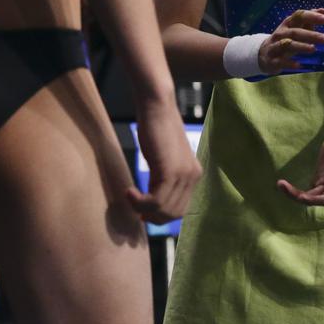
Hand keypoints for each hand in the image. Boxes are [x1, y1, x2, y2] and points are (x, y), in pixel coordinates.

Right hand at [126, 92, 201, 223]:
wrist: (157, 107)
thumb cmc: (156, 129)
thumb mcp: (165, 158)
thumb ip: (166, 178)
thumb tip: (155, 203)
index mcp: (194, 174)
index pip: (181, 209)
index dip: (162, 216)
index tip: (144, 213)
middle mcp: (193, 176)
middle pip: (174, 214)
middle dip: (153, 217)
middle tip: (135, 208)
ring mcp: (184, 174)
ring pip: (163, 209)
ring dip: (142, 209)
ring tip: (130, 196)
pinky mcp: (170, 171)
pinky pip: (155, 201)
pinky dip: (139, 203)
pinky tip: (129, 192)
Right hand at [258, 7, 323, 74]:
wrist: (264, 54)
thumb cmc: (285, 38)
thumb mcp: (295, 28)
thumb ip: (309, 20)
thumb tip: (323, 11)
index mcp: (287, 24)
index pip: (298, 16)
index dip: (311, 16)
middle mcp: (281, 33)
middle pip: (294, 32)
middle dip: (309, 34)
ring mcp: (275, 46)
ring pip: (287, 45)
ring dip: (300, 46)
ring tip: (313, 49)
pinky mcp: (273, 60)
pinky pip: (280, 61)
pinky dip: (289, 63)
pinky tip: (299, 65)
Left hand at [277, 121, 323, 206]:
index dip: (314, 200)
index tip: (301, 195)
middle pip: (314, 198)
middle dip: (297, 196)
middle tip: (280, 184)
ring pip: (310, 195)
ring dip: (295, 194)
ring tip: (280, 184)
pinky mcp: (320, 173)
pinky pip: (309, 188)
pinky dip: (298, 189)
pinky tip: (286, 185)